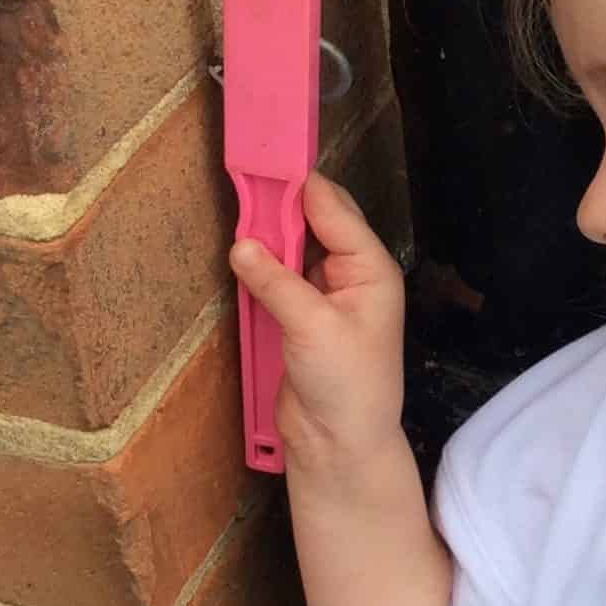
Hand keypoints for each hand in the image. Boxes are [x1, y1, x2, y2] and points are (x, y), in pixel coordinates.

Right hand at [229, 172, 405, 469]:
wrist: (340, 445)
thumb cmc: (347, 386)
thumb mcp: (312, 328)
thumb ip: (276, 282)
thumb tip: (242, 244)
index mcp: (370, 269)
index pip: (332, 209)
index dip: (298, 185)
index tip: (261, 160)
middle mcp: (350, 274)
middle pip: (312, 223)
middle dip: (278, 208)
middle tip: (240, 186)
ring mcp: (324, 294)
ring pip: (292, 248)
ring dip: (267, 236)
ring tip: (236, 216)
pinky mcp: (299, 315)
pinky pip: (277, 276)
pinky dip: (260, 265)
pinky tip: (240, 254)